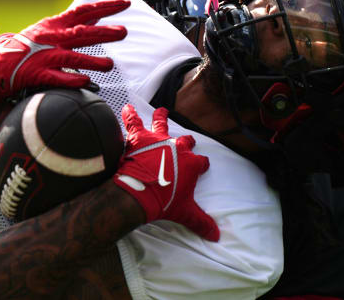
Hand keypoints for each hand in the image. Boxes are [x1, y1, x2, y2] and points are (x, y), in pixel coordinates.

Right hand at [0, 0, 128, 97]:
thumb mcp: (48, 29)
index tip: (125, 4)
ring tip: (110, 65)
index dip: (105, 7)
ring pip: (72, 58)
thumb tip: (95, 16)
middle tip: (124, 32)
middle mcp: (52, 39)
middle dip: (104, 33)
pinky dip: (71, 80)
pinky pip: (57, 78)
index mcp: (55, 25)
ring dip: (92, 61)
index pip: (84, 11)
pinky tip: (85, 82)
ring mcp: (45, 57)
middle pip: (82, 34)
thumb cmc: (26, 47)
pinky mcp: (38, 74)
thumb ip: (71, 24)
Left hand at [113, 105, 218, 240]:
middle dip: (186, 142)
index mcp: (190, 164)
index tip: (202, 167)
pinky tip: (126, 107)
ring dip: (161, 117)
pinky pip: (134, 122)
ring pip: (161, 124)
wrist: (139, 193)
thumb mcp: (185, 213)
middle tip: (185, 143)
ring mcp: (157, 140)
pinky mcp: (138, 138)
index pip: (202, 162)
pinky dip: (130, 114)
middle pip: (185, 141)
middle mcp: (176, 147)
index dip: (202, 165)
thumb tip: (216, 236)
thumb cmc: (163, 202)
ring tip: (161, 111)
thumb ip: (201, 222)